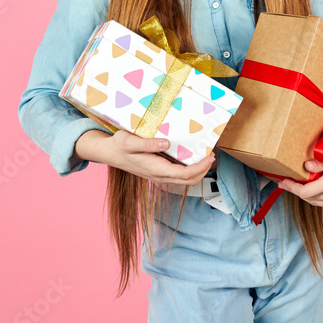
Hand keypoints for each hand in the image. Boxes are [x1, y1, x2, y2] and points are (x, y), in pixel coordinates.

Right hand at [97, 129, 214, 185]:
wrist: (110, 153)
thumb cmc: (119, 146)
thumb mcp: (129, 141)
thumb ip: (147, 144)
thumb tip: (166, 143)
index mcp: (156, 169)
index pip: (184, 174)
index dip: (200, 167)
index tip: (209, 156)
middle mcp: (159, 176)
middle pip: (189, 180)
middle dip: (203, 170)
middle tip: (212, 155)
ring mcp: (159, 176)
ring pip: (185, 180)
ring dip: (198, 170)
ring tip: (206, 156)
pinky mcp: (159, 173)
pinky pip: (179, 175)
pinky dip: (190, 169)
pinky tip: (192, 157)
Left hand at [276, 149, 322, 210]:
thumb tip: (306, 167)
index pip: (306, 192)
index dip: (291, 188)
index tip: (282, 181)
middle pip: (309, 198)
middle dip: (296, 190)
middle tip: (287, 181)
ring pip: (317, 202)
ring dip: (307, 194)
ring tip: (299, 184)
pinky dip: (318, 196)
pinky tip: (316, 187)